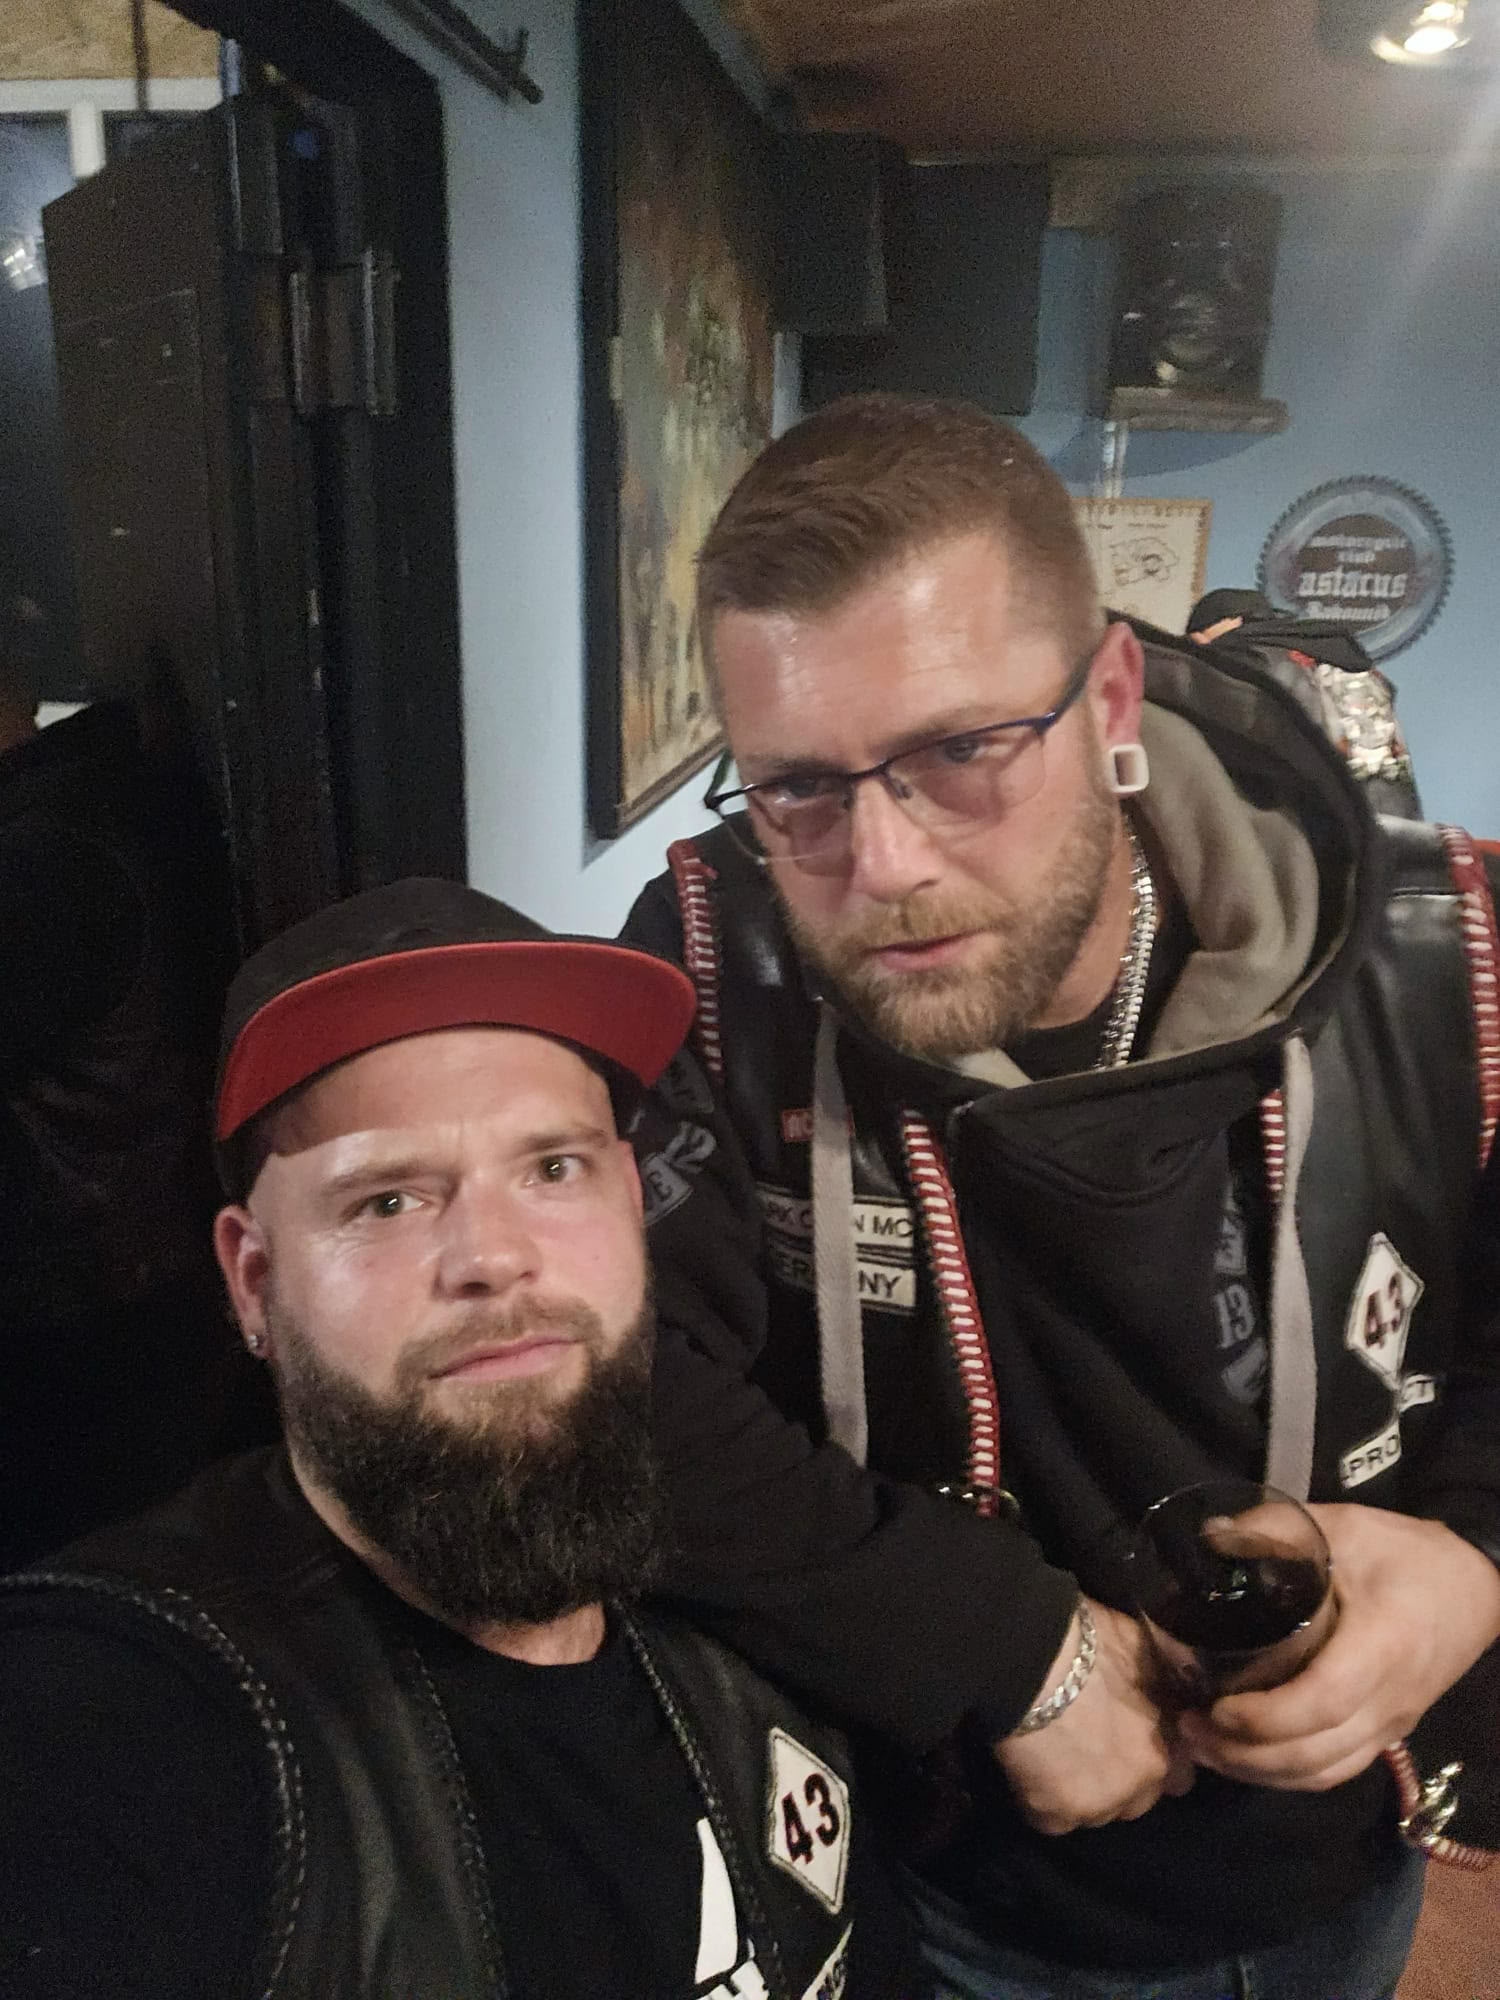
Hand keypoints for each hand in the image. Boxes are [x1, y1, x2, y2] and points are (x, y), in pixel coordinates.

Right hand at [993, 1599, 1193, 1834]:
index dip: (1153, 1756)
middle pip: (1136, 1800)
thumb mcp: (1147, 1653)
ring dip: (1081, 1791)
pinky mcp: (1056, 1816)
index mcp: (1170, 1747)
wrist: (1036, 1659)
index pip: (1178, 1775)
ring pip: (1095, 1812)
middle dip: (1120, 1779)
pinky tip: (1029, 1766)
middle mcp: (1143, 1785)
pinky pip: (1051, 1818)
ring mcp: (1100, 1806)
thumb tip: (1179, 1683)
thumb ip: (1166, 1684)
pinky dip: (1041, 1798)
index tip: (1133, 1740)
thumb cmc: (1092, 1644)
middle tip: (1090, 1745)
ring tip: (1054, 1754)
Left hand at [1179, 1506, 1499, 1790]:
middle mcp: (1390, 1700)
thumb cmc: (1407, 1554)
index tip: (1212, 1706)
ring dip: (1262, 1773)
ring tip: (1205, 1748)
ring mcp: (1392, 1724)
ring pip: (1326, 1772)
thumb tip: (1208, 1538)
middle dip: (1246, 1755)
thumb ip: (1277, 1527)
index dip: (1263, 1717)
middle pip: (1317, 1754)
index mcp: (1381, 1646)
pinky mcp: (1389, 1732)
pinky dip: (1290, 1775)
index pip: (1321, 1702)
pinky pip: (1338, 1769)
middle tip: (1187, 1729)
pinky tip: (1249, 1758)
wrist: (1476, 1584)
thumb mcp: (1344, 1525)